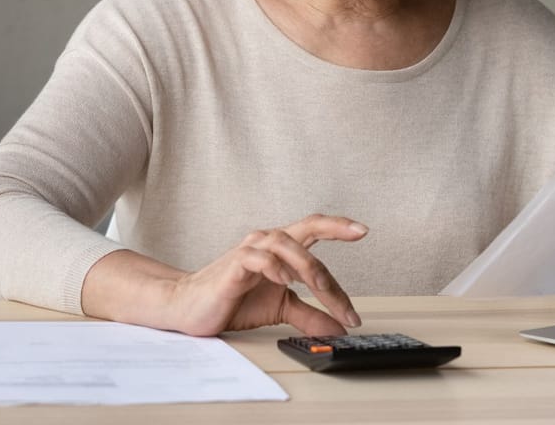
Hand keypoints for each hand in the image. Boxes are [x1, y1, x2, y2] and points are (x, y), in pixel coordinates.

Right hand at [82, 214, 367, 337]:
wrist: (190, 309)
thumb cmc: (233, 301)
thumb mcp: (281, 309)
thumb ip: (310, 315)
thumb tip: (340, 327)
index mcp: (281, 247)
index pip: (314, 227)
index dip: (339, 226)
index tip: (364, 230)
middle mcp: (267, 241)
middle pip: (308, 229)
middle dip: (335, 246)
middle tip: (347, 282)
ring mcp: (250, 250)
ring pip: (287, 243)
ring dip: (309, 267)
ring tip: (322, 289)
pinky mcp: (234, 265)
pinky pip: (258, 258)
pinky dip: (276, 267)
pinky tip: (286, 281)